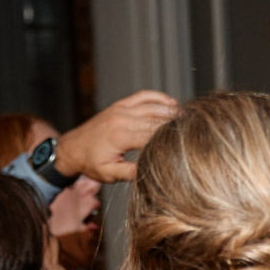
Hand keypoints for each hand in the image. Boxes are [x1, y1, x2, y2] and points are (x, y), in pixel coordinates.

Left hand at [57, 90, 181, 183]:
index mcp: (121, 135)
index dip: (173, 137)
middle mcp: (122, 118)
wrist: (71, 148)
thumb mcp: (109, 173)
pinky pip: (143, 96)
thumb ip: (131, 172)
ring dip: (171, 110)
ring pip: (153, 105)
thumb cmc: (90, 163)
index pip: (154, 134)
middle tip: (198, 128)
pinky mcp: (120, 105)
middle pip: (157, 118)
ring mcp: (121, 108)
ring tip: (189, 117)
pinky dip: (159, 97)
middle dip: (177, 123)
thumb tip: (153, 172)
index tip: (190, 142)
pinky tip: (172, 102)